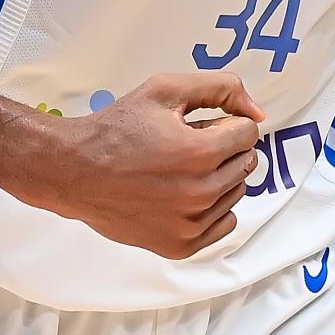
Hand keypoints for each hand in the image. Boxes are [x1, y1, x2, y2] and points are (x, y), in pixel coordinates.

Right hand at [41, 72, 263, 258]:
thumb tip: (258, 113)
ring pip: (236, 191)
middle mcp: (200, 193)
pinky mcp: (182, 245)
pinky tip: (182, 192)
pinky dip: (212, 206)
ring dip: (217, 176)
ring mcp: (191, 224)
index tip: (198, 125)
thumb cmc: (117, 129)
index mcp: (200, 153)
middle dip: (222, 148)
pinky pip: (224, 223)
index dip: (224, 122)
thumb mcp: (166, 89)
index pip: (248, 132)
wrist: (76, 170)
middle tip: (185, 144)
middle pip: (245, 161)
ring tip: (178, 168)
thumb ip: (220, 89)